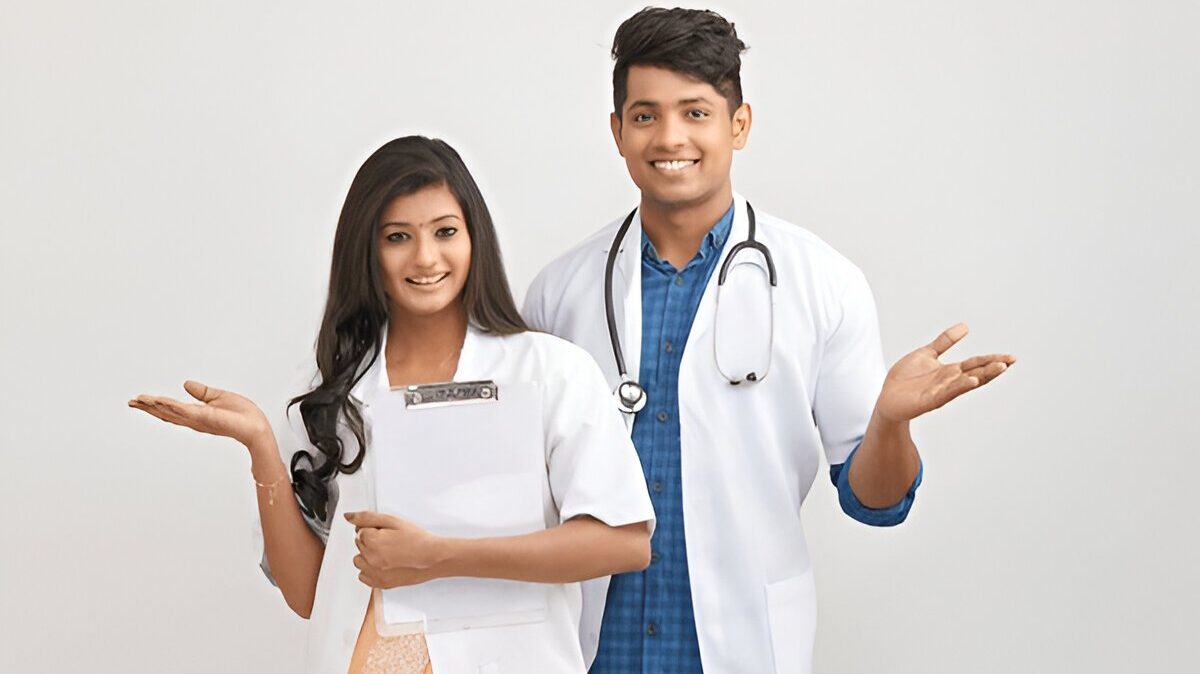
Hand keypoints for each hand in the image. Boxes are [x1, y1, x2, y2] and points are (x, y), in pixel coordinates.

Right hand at [128, 380, 272, 447]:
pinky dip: (171, 406)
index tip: (141, 400)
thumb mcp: (219, 397)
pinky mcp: (206, 418)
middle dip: (148, 408)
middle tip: (132, 402)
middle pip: (166, 413)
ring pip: (171, 412)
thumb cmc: (243, 415)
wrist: (257, 426)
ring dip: (155, 406)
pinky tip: (159, 401)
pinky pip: (185, 410)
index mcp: (197, 414)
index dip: (155, 405)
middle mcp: (195, 420)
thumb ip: (202, 392)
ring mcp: (199, 420)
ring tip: (140, 401)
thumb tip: (186, 384)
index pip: (172, 409)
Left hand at [346, 511, 448, 588]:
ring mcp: (375, 573)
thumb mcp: (393, 521)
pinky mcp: (380, 583)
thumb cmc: (417, 539)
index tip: (387, 532)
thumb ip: (367, 517)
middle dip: (370, 540)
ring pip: (359, 560)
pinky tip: (384, 564)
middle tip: (390, 540)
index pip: (359, 531)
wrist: (432, 558)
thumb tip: (349, 516)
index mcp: (372, 541)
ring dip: (368, 555)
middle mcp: (370, 559)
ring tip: (386, 552)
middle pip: (359, 545)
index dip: (374, 529)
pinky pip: (363, 576)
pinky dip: (370, 570)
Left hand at [875, 323, 1015, 422]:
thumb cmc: (906, 379)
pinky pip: (947, 393)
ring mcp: (941, 392)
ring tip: (999, 368)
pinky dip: (959, 387)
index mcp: (950, 371)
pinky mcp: (929, 401)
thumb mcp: (926, 354)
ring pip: (966, 383)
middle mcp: (949, 382)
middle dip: (993, 368)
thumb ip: (945, 341)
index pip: (976, 364)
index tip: (1012, 357)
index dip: (993, 359)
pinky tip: (971, 381)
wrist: (887, 398)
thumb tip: (965, 326)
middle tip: (1010, 361)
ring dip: (983, 376)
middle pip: (976, 373)